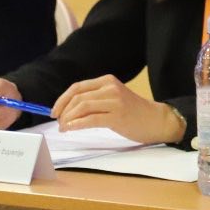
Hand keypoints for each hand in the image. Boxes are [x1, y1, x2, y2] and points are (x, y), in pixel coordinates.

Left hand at [52, 75, 181, 143]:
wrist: (156, 120)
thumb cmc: (133, 112)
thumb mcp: (113, 98)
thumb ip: (95, 99)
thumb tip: (67, 109)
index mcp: (107, 80)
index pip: (78, 87)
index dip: (62, 99)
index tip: (54, 112)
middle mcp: (110, 88)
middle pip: (78, 97)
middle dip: (63, 111)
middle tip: (59, 123)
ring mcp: (115, 101)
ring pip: (82, 107)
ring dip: (68, 119)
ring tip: (64, 128)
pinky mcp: (117, 116)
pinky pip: (91, 119)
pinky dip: (77, 124)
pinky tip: (71, 129)